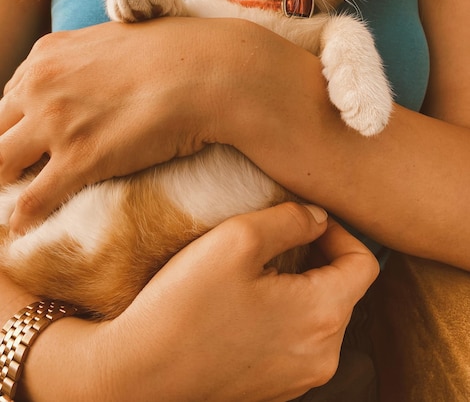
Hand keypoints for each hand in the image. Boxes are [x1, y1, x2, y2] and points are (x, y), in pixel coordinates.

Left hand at [0, 17, 329, 233]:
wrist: (211, 71)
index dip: (16, 125)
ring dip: (7, 184)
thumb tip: (99, 75)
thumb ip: (93, 56)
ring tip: (15, 200)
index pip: (10, 97)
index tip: (26, 143)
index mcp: (49, 55)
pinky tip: (25, 227)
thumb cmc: (178, 52)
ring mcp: (57, 123)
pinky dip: (24, 216)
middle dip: (4, 153)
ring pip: (0, 163)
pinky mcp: (80, 160)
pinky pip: (32, 199)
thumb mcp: (121, 40)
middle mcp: (42, 86)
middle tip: (17, 173)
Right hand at [21, 203, 377, 401]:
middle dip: (316, 258)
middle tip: (275, 240)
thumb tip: (318, 219)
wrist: (136, 374)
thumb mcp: (238, 239)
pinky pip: (294, 340)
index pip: (364, 263)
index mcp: (324, 317)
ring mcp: (298, 379)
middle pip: (342, 290)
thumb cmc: (185, 305)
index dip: (340, 232)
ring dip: (296, 286)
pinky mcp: (272, 388)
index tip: (304, 221)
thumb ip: (290, 220)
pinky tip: (242, 304)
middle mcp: (322, 356)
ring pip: (317, 315)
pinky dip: (280, 315)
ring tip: (255, 270)